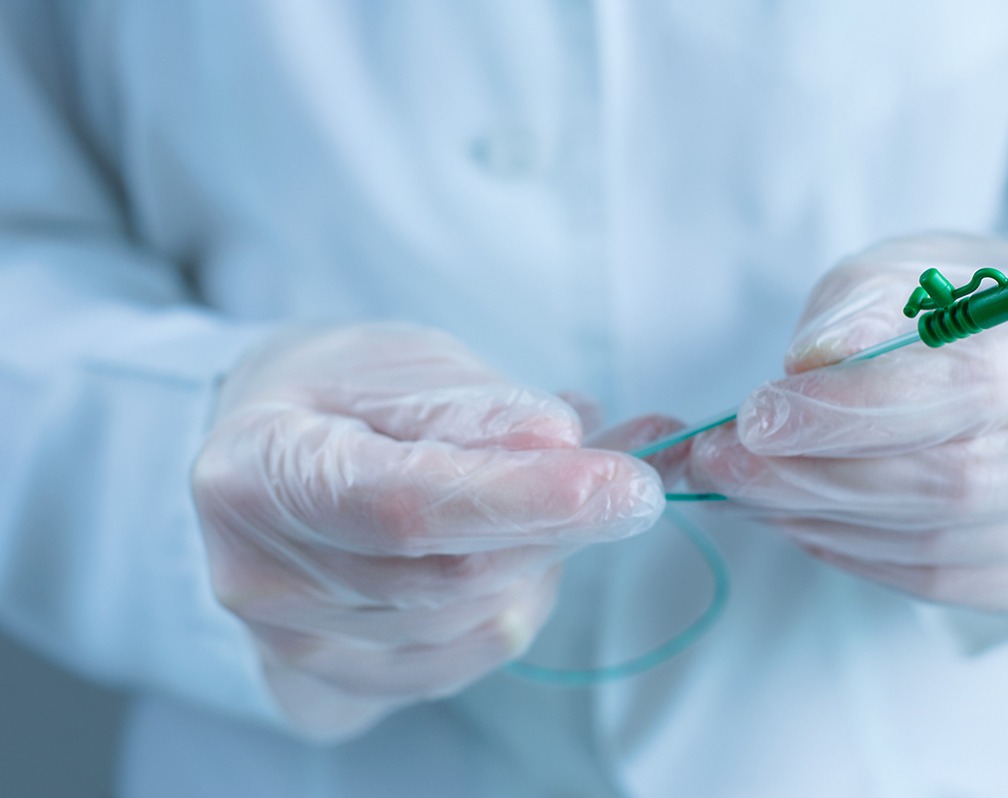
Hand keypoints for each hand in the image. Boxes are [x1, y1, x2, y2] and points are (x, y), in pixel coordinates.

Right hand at [192, 325, 668, 737]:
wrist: (271, 451)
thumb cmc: (337, 394)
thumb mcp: (401, 362)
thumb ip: (473, 405)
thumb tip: (561, 442)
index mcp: (259, 472)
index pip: (407, 507)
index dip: (527, 500)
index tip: (627, 485)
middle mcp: (262, 577)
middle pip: (451, 579)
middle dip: (559, 526)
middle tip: (621, 474)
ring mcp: (294, 645)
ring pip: (474, 624)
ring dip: (542, 558)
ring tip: (544, 491)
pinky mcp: (334, 684)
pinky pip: (466, 660)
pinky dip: (515, 600)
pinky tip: (509, 546)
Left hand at [688, 235, 1007, 612]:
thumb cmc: (982, 305)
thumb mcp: (918, 269)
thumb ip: (862, 306)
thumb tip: (809, 364)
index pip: (976, 385)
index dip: (854, 408)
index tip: (756, 414)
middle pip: (957, 481)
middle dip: (815, 475)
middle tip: (718, 462)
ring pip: (940, 545)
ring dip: (817, 519)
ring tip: (741, 486)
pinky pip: (939, 582)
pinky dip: (851, 552)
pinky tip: (798, 516)